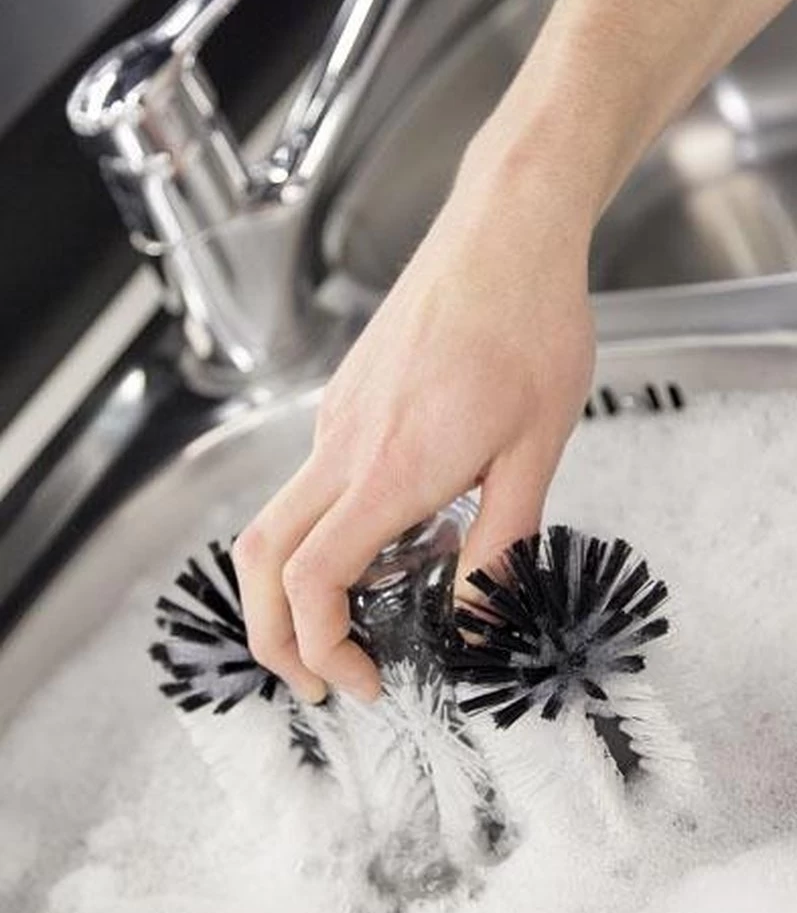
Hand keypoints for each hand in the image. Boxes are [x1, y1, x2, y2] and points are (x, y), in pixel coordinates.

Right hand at [232, 142, 594, 703]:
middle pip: (259, 557)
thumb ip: (499, 543)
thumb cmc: (530, 326)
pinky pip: (313, 480)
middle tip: (318, 678)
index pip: (312, 581)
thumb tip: (474, 614)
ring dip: (296, 584)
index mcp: (390, 469)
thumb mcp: (536, 451)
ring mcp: (337, 418)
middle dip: (271, 635)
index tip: (362, 680)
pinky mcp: (347, 398)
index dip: (322, 648)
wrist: (506, 231)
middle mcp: (343, 445)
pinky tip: (389, 534)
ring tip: (357, 618)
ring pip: (280, 517)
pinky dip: (325, 530)